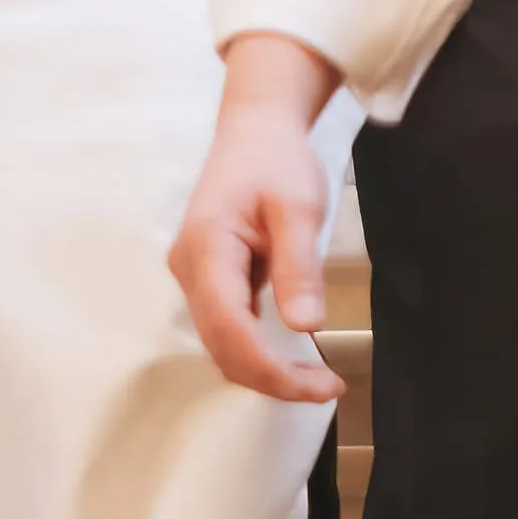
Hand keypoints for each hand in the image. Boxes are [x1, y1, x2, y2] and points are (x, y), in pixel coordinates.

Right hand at [170, 46, 344, 407]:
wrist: (255, 129)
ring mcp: (193, 276)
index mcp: (208, 250)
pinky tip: (292, 357)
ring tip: (316, 379)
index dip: (273, 370)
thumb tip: (305, 326)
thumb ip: (298, 267)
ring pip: (221, 345)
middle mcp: (189, 270)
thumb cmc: (276, 160)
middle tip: (328, 388)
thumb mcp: (298, 208)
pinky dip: (257, 352)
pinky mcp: (206, 279)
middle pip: (222, 348)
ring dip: (264, 371)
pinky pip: (226, 329)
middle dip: (272, 379)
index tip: (322, 386)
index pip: (232, 330)